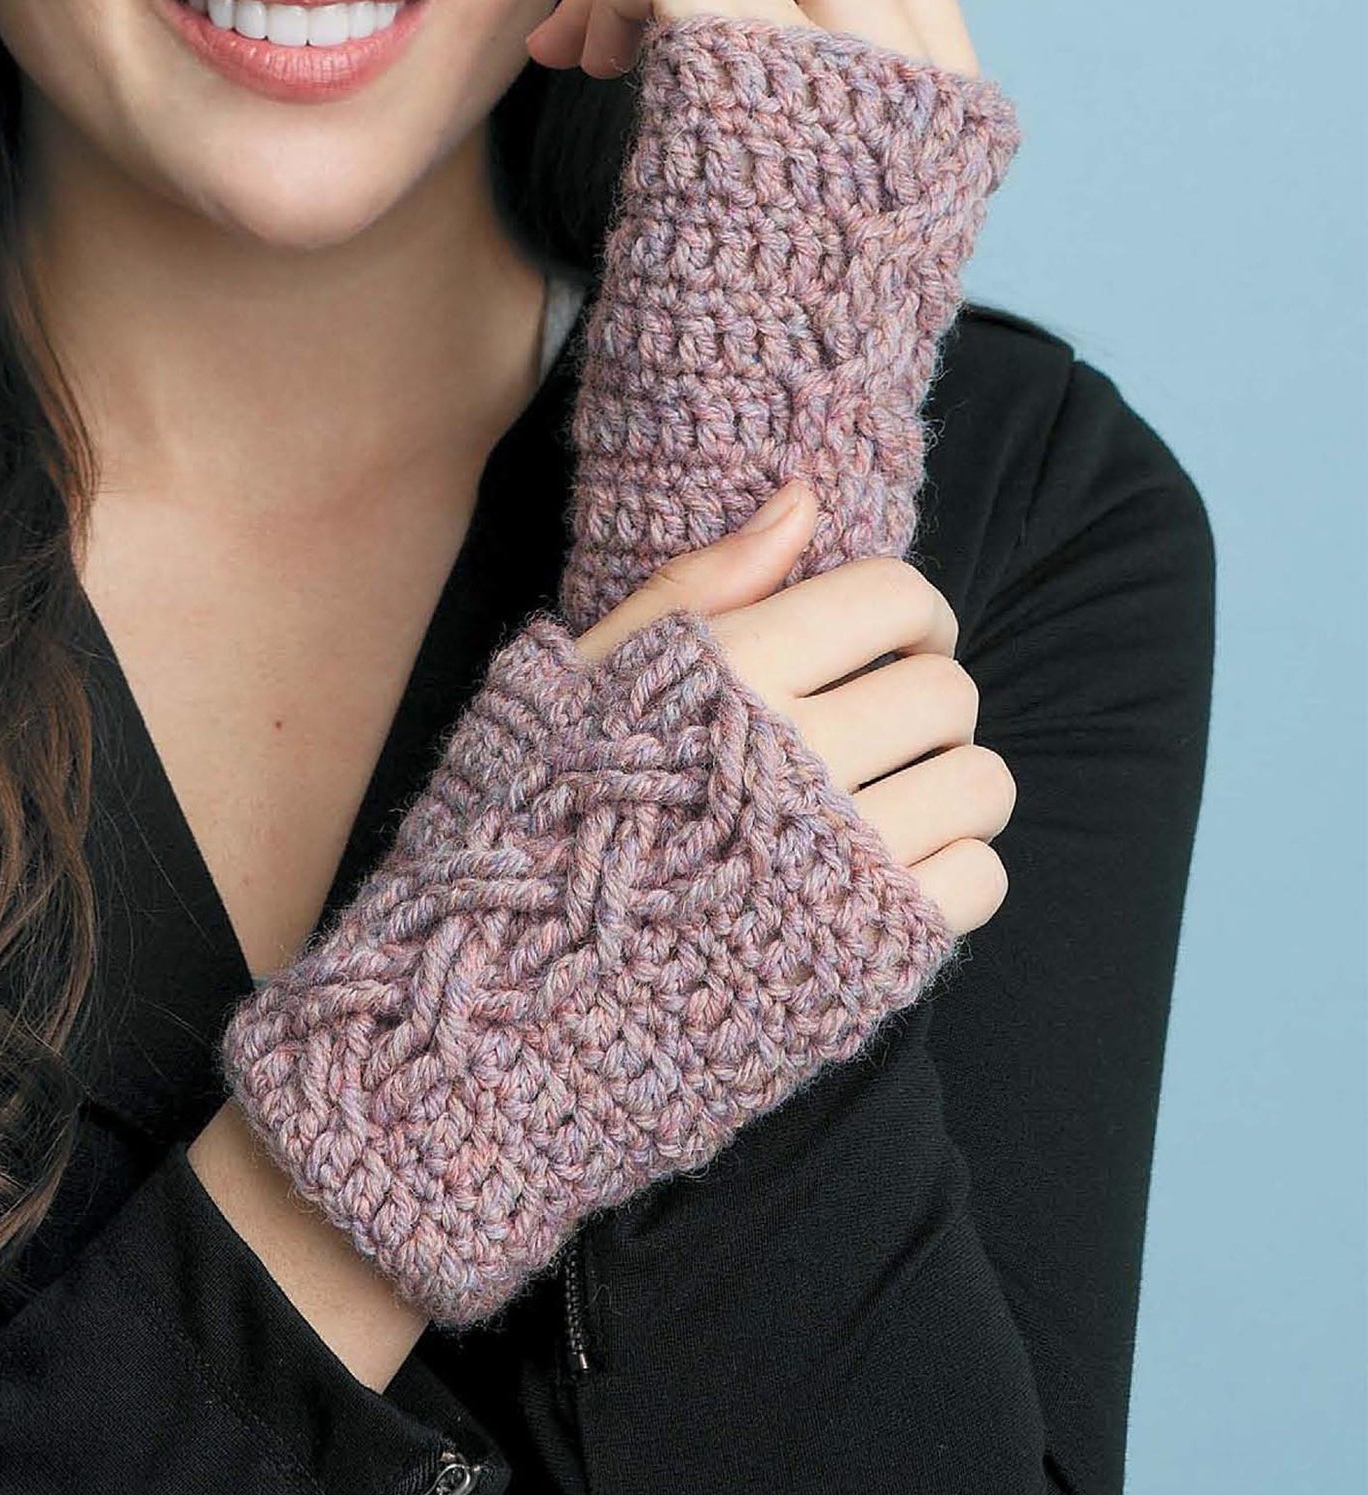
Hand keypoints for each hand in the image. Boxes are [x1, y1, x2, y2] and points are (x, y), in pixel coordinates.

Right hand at [571, 479, 1013, 939]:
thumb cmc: (542, 819)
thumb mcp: (587, 676)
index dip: (911, 611)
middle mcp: (799, 757)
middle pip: (947, 689)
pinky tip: (892, 876)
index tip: (894, 640)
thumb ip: (700, 583)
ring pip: (981, 782)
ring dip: (953, 783)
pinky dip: (954, 869)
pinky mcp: (875, 947)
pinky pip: (980, 877)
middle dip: (926, 698)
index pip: (893, 598)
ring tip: (895, 801)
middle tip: (882, 731)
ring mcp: (845, 858)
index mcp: (733, 676)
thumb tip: (804, 501)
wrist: (514, 993)